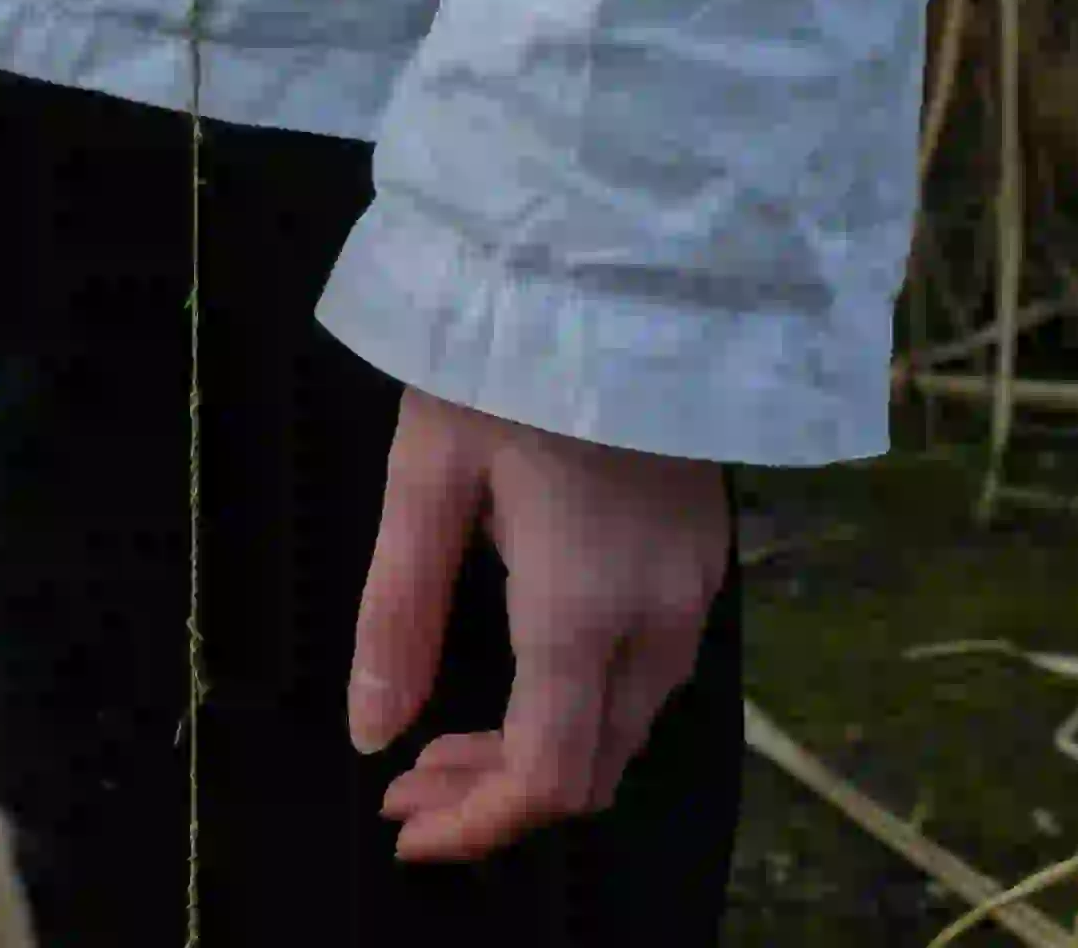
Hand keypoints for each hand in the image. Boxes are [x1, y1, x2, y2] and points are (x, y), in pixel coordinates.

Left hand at [345, 391, 728, 869]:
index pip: (548, 775)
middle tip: (410, 773)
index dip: (478, 822)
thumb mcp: (427, 471)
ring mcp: (696, 585)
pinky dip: (586, 697)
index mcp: (584, 607)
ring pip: (628, 720)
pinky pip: (653, 667)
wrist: (621, 254)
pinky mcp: (705, 549)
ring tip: (450, 728)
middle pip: (593, 763)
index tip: (406, 824)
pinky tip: (522, 664)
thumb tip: (372, 733)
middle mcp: (658, 617)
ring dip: (544, 746)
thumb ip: (398, 610)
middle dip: (499, 791)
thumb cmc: (507, 347)